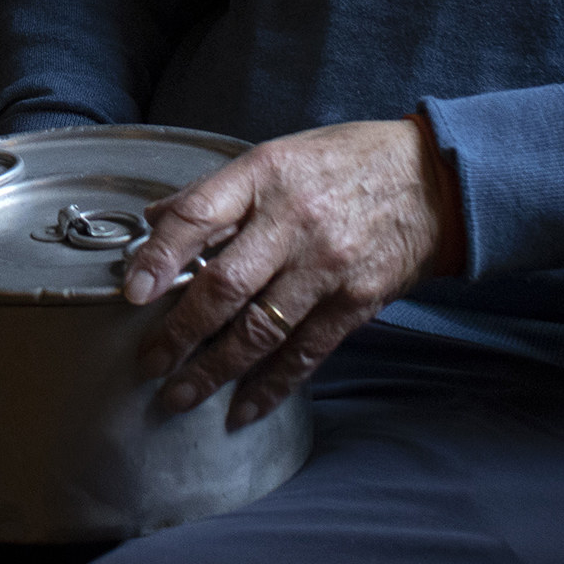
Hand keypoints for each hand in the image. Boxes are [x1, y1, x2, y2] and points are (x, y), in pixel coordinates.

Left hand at [124, 116, 463, 431]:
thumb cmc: (343, 163)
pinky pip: (305, 353)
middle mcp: (293, 222)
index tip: (131, 293)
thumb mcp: (276, 155)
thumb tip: (153, 219)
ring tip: (180, 396)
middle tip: (149, 363)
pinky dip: (271, 387)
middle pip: (224, 286)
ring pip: (260, 330)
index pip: (198, 215)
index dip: (159, 256)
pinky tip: (242, 409)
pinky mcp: (356, 303)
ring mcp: (327, 266)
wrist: (432, 181)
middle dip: (180, 332)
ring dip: (215, 370)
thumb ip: (215, 191)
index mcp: (264, 175)